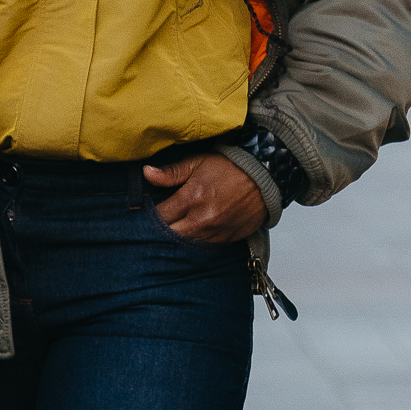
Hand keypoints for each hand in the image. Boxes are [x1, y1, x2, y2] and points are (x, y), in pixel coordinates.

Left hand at [143, 151, 265, 243]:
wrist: (264, 177)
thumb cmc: (230, 167)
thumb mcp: (197, 162)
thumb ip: (171, 172)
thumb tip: (146, 174)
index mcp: (190, 198)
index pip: (159, 216)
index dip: (150, 215)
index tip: (149, 212)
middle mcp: (201, 219)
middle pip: (169, 235)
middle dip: (161, 230)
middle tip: (160, 223)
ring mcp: (214, 232)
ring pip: (185, 244)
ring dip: (178, 238)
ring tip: (176, 228)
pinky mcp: (226, 239)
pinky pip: (204, 246)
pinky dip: (196, 241)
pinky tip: (194, 233)